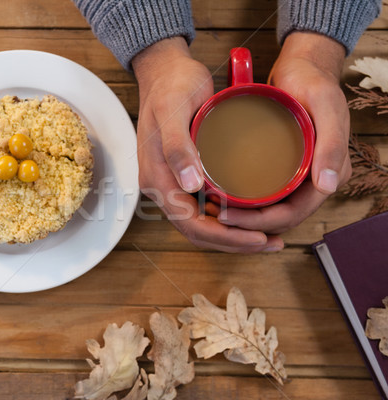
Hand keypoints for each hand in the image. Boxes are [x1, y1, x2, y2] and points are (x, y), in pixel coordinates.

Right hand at [132, 37, 282, 251]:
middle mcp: (163, 185)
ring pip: (202, 221)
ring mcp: (174, 180)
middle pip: (197, 229)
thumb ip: (177, 148)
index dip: (224, 237)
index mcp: (156, 177)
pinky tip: (251, 213)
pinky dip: (228, 216)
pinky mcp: (185, 173)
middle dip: (233, 241)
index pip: (189, 223)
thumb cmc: (171, 86)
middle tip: (271, 242)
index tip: (256, 237)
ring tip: (267, 235)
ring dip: (232, 233)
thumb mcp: (172, 111)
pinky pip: (205, 205)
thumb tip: (190, 184)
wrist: (165, 70)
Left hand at [220, 32, 351, 232]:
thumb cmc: (313, 82)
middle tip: (214, 215)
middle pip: (278, 218)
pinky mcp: (282, 167)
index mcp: (329, 173)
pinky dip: (244, 201)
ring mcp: (297, 175)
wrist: (302, 67)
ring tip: (212, 209)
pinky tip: (220, 196)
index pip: (293, 214)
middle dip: (246, 224)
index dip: (260, 222)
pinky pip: (263, 194)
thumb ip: (331, 143)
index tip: (228, 216)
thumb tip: (328, 186)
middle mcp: (314, 180)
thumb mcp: (324, 106)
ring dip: (243, 216)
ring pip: (269, 210)